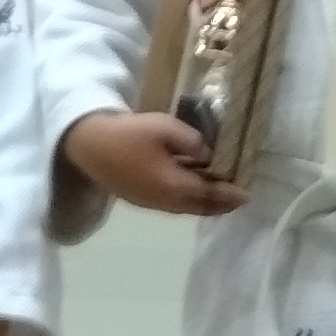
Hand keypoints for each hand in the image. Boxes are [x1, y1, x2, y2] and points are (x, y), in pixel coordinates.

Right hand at [61, 108, 245, 217]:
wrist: (88, 145)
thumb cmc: (129, 134)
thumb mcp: (166, 128)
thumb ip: (193, 142)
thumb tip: (209, 154)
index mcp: (175, 187)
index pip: (210, 195)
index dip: (230, 195)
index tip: (248, 195)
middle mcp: (165, 201)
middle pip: (199, 207)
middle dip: (220, 204)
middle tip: (237, 198)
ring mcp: (150, 202)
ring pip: (185, 207)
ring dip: (204, 202)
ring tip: (219, 195)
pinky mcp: (139, 197)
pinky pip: (172, 203)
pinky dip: (188, 198)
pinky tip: (190, 186)